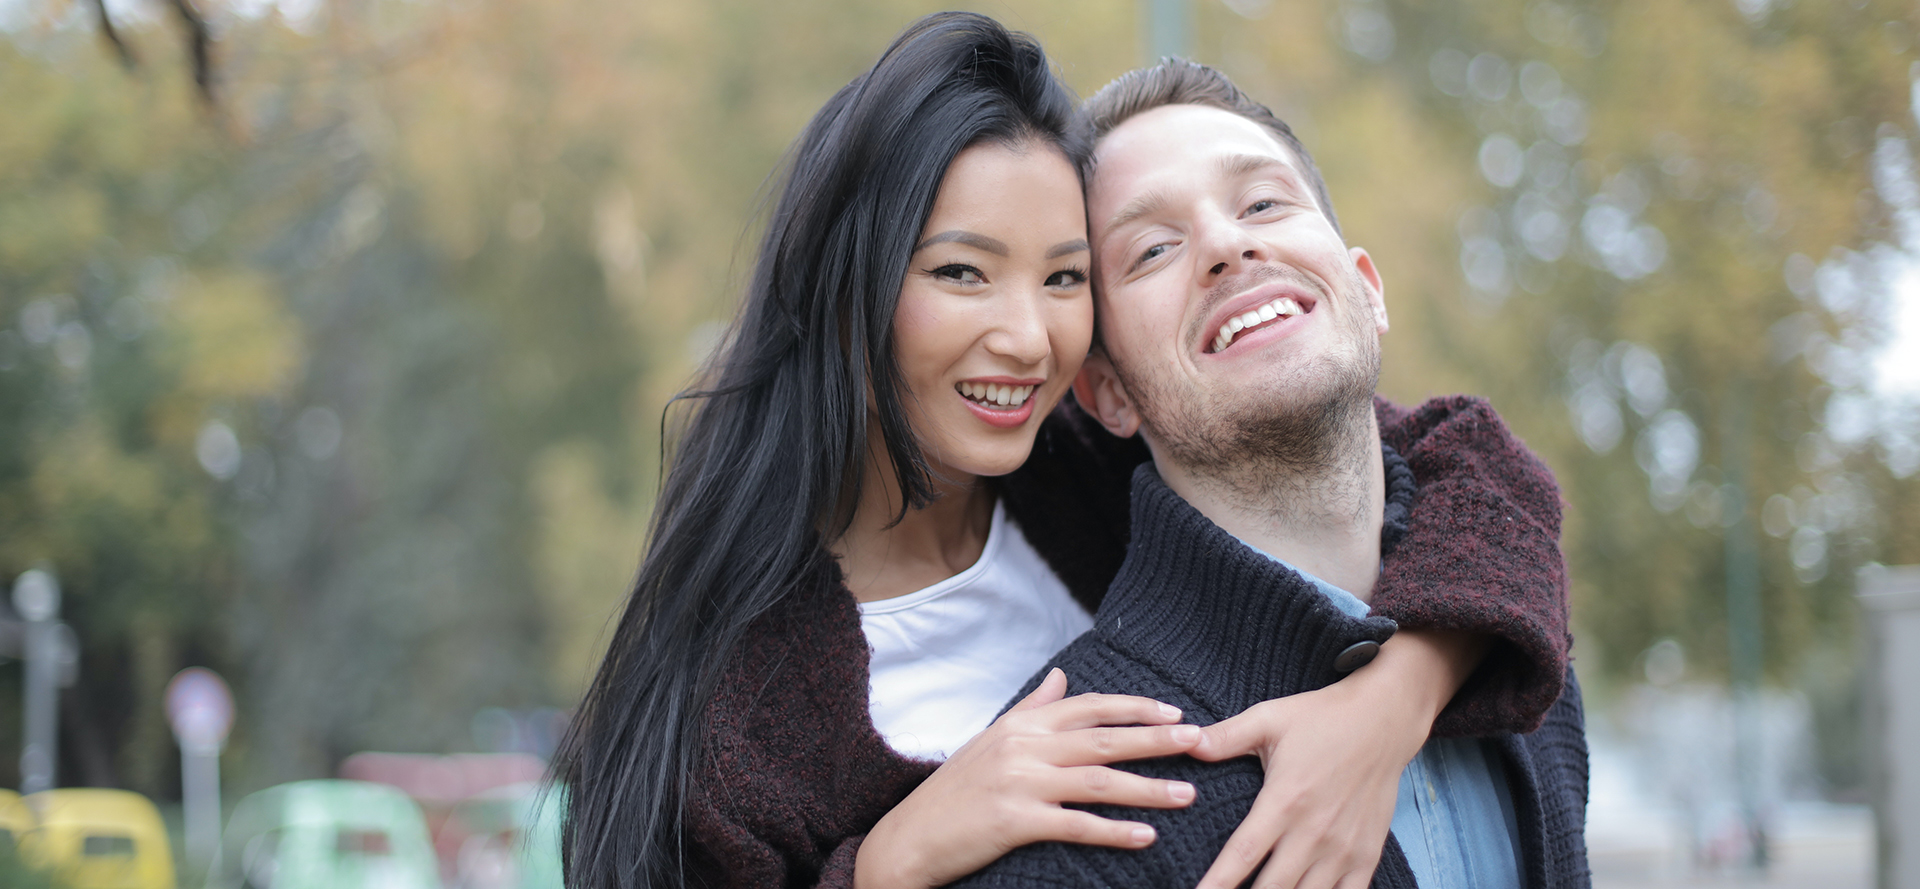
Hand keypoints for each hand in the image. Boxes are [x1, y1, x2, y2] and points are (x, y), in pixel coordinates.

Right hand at [855, 668, 1202, 888]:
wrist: (909, 838)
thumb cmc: (954, 792)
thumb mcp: (991, 739)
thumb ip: (1032, 708)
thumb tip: (1062, 676)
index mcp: (1021, 724)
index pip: (1089, 706)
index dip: (1135, 708)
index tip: (1175, 714)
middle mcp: (1023, 746)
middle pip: (1103, 737)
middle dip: (1156, 739)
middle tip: (1200, 741)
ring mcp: (1019, 783)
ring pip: (1098, 779)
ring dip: (1148, 788)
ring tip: (1188, 795)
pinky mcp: (1015, 821)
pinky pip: (1076, 825)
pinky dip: (1114, 830)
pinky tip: (1145, 837)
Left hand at [1189, 630, 1486, 888]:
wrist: (1385, 720)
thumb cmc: (1322, 718)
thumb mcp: (1269, 718)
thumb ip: (1226, 737)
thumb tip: (1185, 741)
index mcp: (1284, 801)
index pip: (1242, 855)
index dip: (1217, 884)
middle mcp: (1314, 832)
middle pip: (1273, 888)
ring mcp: (1344, 848)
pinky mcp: (1367, 854)